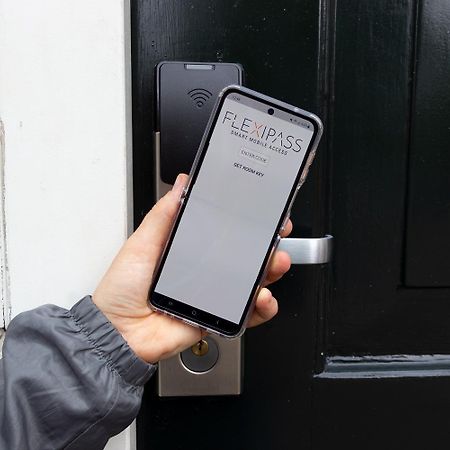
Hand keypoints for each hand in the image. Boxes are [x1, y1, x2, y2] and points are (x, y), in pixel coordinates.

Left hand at [93, 174, 291, 362]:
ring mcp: (212, 295)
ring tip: (274, 263)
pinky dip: (261, 307)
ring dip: (270, 271)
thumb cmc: (122, 289)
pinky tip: (262, 298)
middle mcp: (204, 271)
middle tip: (277, 235)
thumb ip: (164, 215)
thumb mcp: (142, 244)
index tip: (262, 211)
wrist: (118, 332)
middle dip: (266, 245)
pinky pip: (246, 314)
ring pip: (251, 282)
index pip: (224, 232)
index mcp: (189, 250)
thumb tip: (182, 184)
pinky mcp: (216, 317)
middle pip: (244, 256)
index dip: (246, 222)